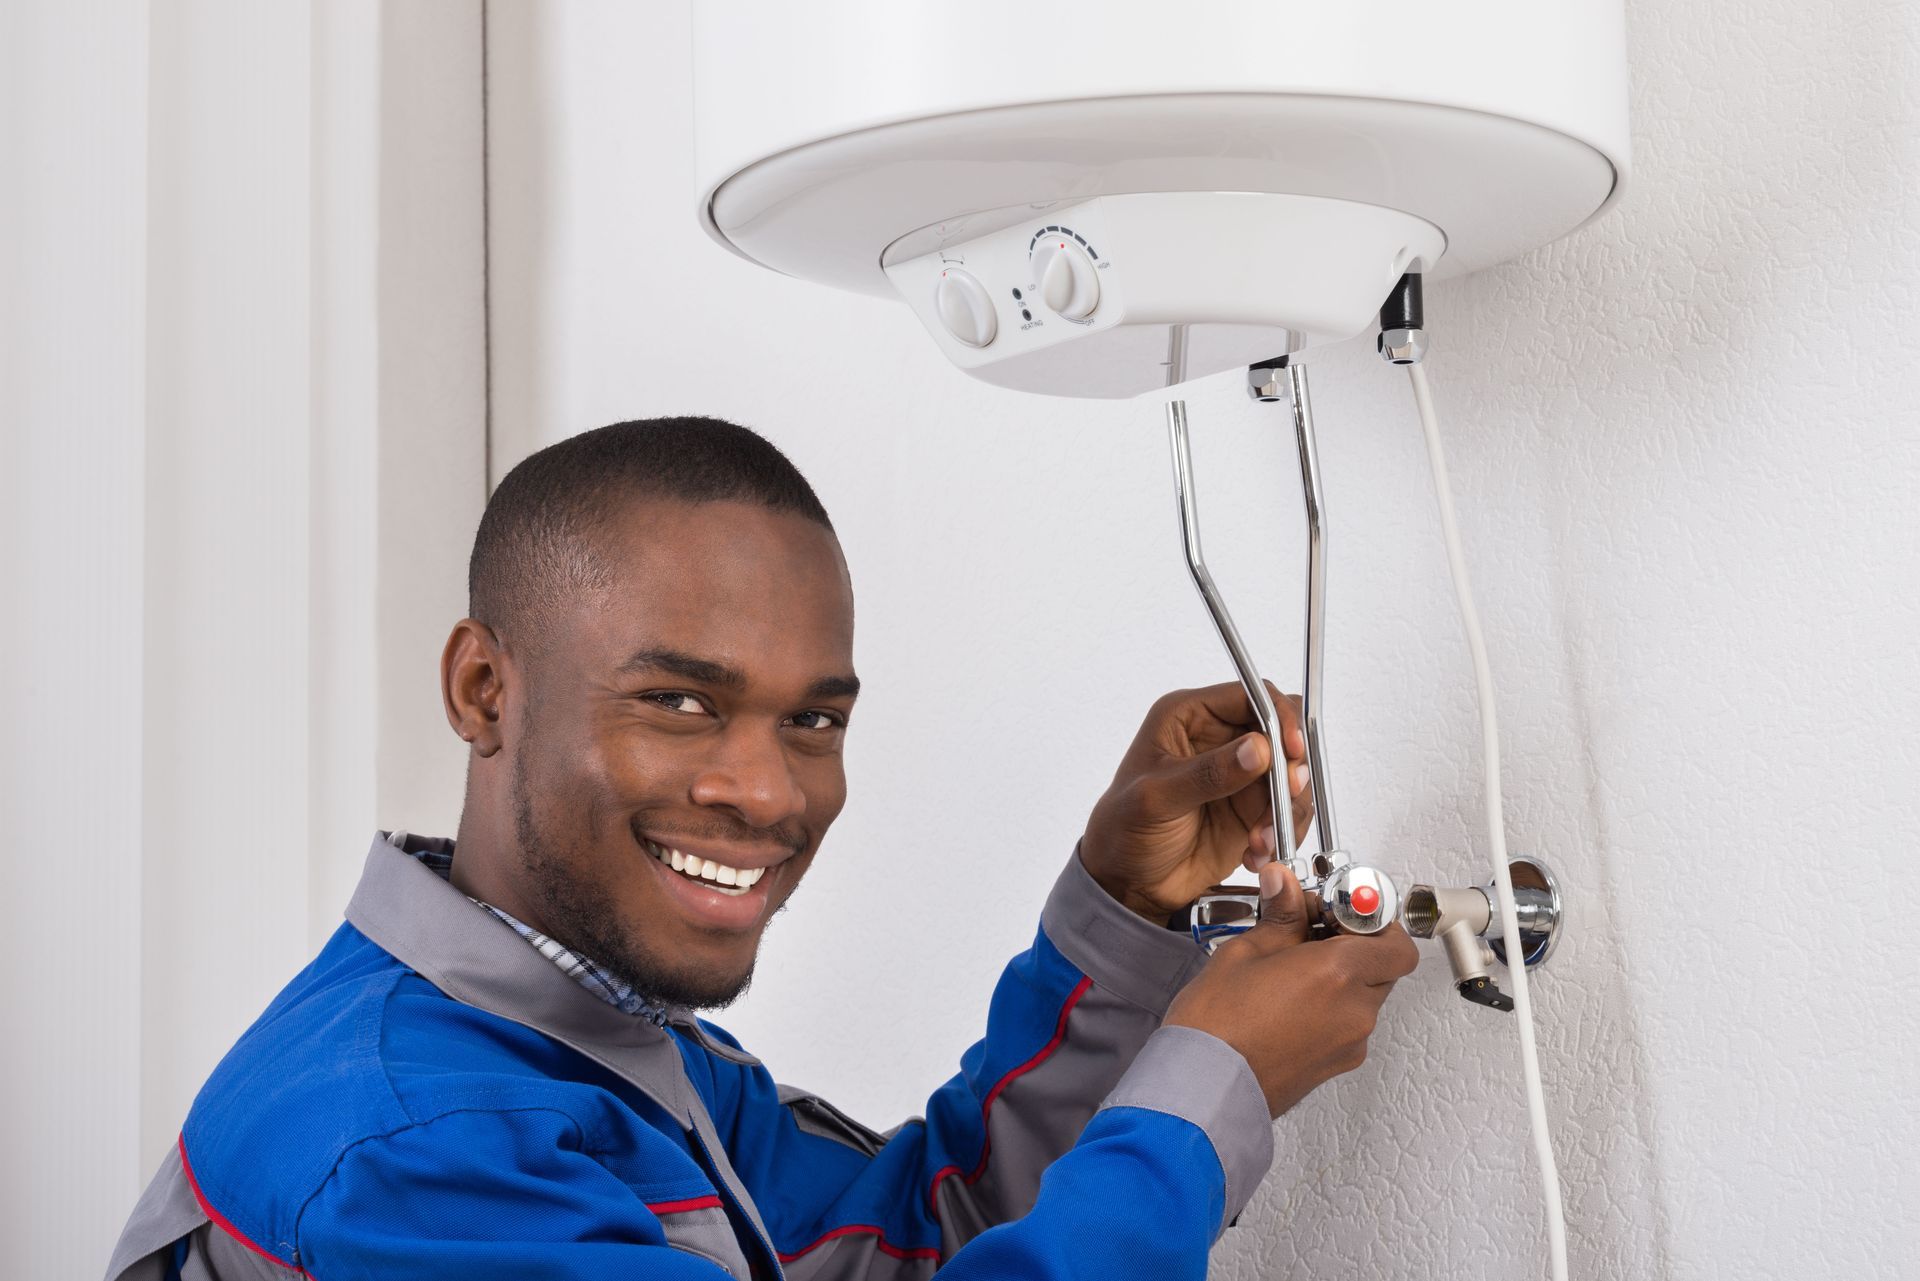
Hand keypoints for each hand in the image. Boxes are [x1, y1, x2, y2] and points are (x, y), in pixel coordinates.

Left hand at [1080, 681, 1312, 921]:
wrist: (1128, 881)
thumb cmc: (1124, 829)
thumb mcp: (1158, 798)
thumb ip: (1208, 773)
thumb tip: (1259, 748)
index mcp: (1189, 717)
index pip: (1251, 696)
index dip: (1279, 717)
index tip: (1292, 750)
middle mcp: (1219, 739)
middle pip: (1282, 734)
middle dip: (1291, 769)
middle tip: (1286, 800)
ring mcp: (1240, 775)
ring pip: (1292, 776)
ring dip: (1285, 808)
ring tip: (1259, 840)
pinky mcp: (1252, 808)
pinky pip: (1289, 810)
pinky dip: (1282, 832)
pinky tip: (1255, 852)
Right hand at [1164, 863, 1418, 1116]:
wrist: (1203, 1088)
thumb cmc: (1217, 1027)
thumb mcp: (1246, 952)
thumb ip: (1280, 916)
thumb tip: (1285, 886)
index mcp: (1339, 973)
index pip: (1394, 941)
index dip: (1373, 921)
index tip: (1341, 911)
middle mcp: (1355, 1011)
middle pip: (1383, 967)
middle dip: (1355, 945)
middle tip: (1314, 932)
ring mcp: (1349, 1043)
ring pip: (1365, 996)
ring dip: (1342, 977)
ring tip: (1293, 968)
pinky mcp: (1335, 1064)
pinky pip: (1348, 1024)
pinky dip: (1331, 1006)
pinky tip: (1289, 999)